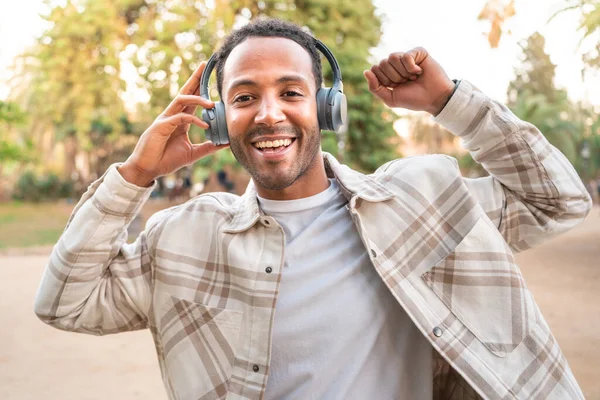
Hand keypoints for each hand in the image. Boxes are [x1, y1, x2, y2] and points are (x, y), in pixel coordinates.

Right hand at [119, 62, 228, 186]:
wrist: (148, 170)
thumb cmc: (167, 160)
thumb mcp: (193, 154)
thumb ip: (208, 147)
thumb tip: (226, 143)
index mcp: (180, 119)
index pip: (191, 99)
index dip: (199, 86)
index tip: (208, 75)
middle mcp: (172, 115)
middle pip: (184, 91)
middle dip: (194, 78)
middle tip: (203, 64)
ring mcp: (165, 119)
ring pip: (181, 100)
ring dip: (197, 98)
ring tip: (212, 103)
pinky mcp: (161, 126)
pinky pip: (179, 117)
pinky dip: (193, 119)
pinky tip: (205, 125)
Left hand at [364, 47, 455, 115]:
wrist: (434, 98)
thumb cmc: (413, 99)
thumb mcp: (390, 98)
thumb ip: (375, 88)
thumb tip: (366, 71)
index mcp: (388, 73)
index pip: (374, 69)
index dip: (385, 81)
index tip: (396, 87)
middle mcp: (396, 64)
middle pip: (382, 63)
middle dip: (394, 77)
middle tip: (407, 82)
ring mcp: (407, 57)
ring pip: (392, 57)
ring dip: (402, 72)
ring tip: (413, 77)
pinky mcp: (418, 52)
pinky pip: (406, 56)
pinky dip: (411, 67)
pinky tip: (419, 71)